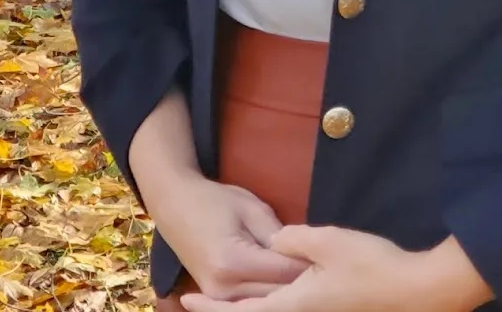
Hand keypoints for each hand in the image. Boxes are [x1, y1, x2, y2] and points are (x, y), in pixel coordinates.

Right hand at [154, 174, 309, 299]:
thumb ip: (279, 234)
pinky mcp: (216, 296)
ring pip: (265, 300)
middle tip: (321, 263)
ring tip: (304, 269)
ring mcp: (218, 296)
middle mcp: (224, 287)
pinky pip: (249, 300)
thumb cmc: (214, 200)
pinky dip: (267, 290)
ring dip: (285, 287)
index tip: (326, 254)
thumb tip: (305, 253)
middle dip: (299, 278)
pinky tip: (281, 278)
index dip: (307, 263)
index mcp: (234, 262)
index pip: (283, 272)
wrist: (175, 204)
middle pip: (276, 293)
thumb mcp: (251, 208)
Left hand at [179, 226, 491, 311]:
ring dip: (248, 307)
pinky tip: (272, 295)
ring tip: (229, 296)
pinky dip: (270, 305)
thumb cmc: (371, 266)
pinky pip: (290, 311)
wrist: (416, 292)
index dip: (211, 309)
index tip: (184, 302)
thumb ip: (293, 240)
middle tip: (197, 300)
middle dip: (225, 309)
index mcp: (292, 306)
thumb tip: (273, 242)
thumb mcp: (328, 241)